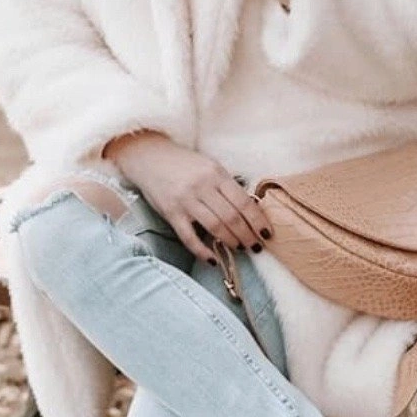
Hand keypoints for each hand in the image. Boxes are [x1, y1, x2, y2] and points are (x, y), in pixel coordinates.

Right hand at [104, 132, 271, 264]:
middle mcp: (202, 186)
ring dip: (230, 241)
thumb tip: (250, 209)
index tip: (267, 233)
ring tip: (239, 249)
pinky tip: (212, 259)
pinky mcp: (170, 213)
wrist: (149, 157)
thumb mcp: (209, 166)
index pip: (243, 201)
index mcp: (216, 174)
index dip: (258, 220)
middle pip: (232, 217)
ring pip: (214, 227)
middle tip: (255, 246)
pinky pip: (189, 237)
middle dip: (247, 235)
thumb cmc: (184, 164)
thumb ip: (227, 186)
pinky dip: (202, 250)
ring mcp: (185, 200)